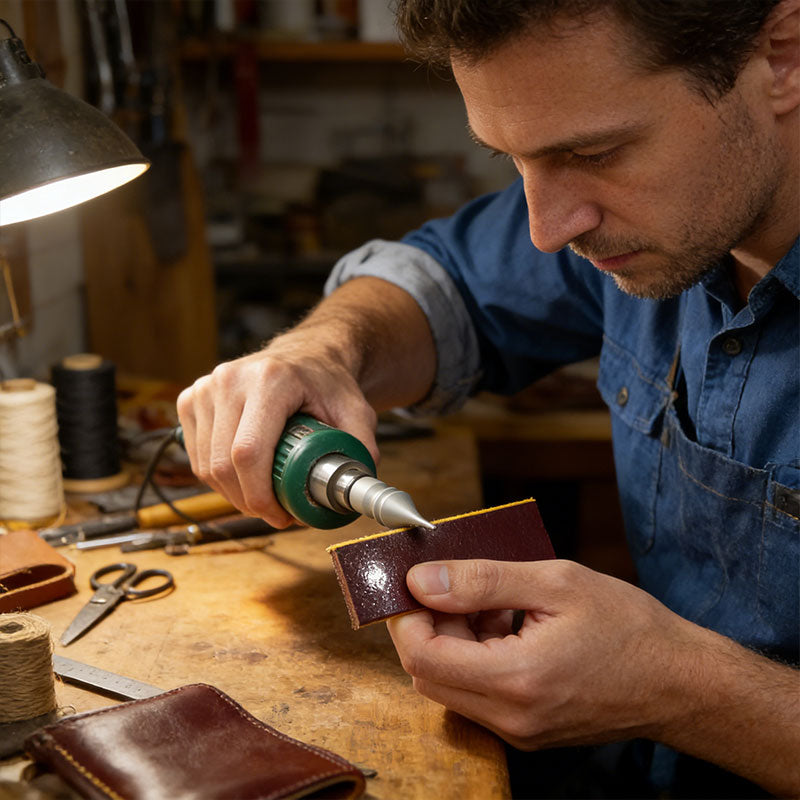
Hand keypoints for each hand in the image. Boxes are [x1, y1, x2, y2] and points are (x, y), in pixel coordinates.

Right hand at [176, 329, 377, 525]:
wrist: (305, 356)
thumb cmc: (327, 385)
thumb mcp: (357, 411)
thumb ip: (362, 447)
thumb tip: (355, 488)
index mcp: (270, 380)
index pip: (248, 451)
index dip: (259, 495)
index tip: (280, 516)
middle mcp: (231, 380)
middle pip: (222, 464)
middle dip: (248, 502)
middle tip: (276, 513)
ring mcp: (205, 387)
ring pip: (205, 465)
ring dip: (231, 493)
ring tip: (263, 496)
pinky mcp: (190, 399)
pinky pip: (196, 456)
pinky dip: (217, 477)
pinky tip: (243, 476)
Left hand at [387, 559, 702, 749]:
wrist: (681, 682)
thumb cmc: (630, 627)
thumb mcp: (555, 583)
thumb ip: (481, 580)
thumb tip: (422, 580)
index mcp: (516, 679)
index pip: (422, 656)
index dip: (408, 616)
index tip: (418, 583)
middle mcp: (511, 717)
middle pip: (428, 673)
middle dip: (430, 625)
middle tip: (461, 587)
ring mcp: (518, 731)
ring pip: (450, 684)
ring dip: (455, 639)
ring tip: (496, 602)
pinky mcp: (526, 730)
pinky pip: (477, 694)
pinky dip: (477, 656)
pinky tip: (508, 625)